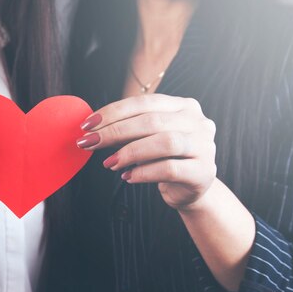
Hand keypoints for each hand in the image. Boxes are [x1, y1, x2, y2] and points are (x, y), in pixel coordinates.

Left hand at [77, 94, 216, 210]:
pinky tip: (127, 177)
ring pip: (165, 143)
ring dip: (130, 152)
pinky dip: (144, 173)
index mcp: (184, 106)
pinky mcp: (204, 172)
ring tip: (109, 163)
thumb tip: (92, 127)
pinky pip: (170, 169)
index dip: (114, 112)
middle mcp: (198, 122)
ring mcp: (205, 146)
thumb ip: (129, 128)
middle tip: (89, 142)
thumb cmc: (165, 159)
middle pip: (152, 121)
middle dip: (115, 131)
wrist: (192, 189)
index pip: (144, 102)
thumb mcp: (149, 138)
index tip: (87, 125)